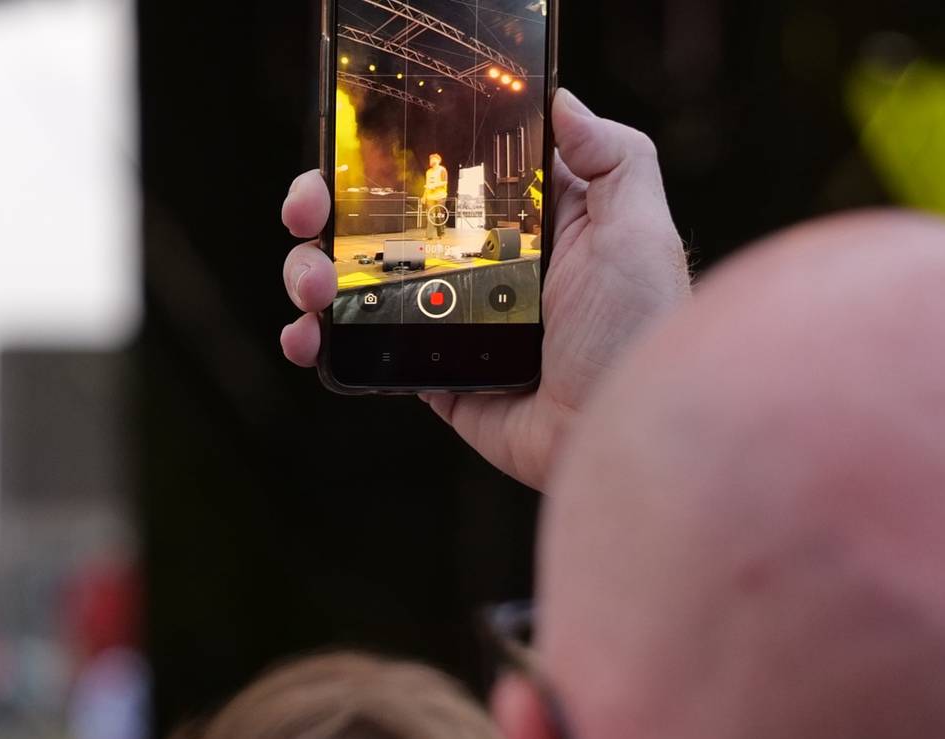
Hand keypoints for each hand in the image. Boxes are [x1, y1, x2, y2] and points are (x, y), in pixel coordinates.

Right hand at [279, 89, 689, 489]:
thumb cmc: (639, 332)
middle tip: (307, 210)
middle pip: (377, 222)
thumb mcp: (639, 229)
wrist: (619, 433)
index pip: (438, 170)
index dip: (389, 154)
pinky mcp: (430, 375)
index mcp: (517, 221)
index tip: (348, 146)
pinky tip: (305, 337)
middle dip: (324, 207)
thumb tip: (562, 98)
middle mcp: (476, 265)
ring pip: (354, 283)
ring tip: (314, 286)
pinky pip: (360, 353)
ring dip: (310, 272)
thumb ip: (615, 157)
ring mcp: (445, 320)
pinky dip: (317, 341)